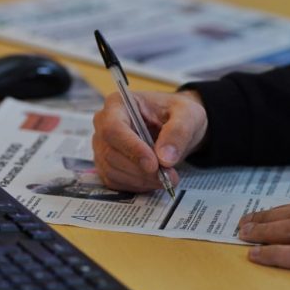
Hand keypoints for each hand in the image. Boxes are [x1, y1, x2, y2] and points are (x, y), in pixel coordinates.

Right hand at [92, 91, 206, 191]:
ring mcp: (102, 147)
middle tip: (169, 176)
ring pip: (112, 171)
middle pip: (111, 153)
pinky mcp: (106, 165)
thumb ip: (178, 132)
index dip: (131, 148)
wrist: (175, 126)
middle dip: (141, 169)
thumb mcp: (187, 115)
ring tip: (166, 178)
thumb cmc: (176, 113)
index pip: (113, 128)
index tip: (153, 164)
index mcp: (118, 104)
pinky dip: (136, 185)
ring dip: (141, 180)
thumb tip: (165, 158)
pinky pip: (115, 182)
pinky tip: (154, 180)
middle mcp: (103, 125)